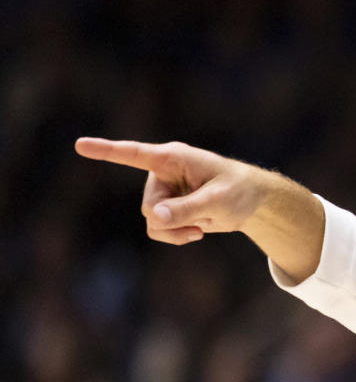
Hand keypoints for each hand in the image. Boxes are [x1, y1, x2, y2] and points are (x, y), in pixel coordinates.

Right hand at [75, 138, 263, 244]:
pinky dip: (175, 236)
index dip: (107, 151)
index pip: (134, 154)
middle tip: (203, 216)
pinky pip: (157, 230)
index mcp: (173, 158)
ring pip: (151, 220)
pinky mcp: (166, 209)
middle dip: (173, 218)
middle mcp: (162, 173)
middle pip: (149, 205)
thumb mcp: (218, 201)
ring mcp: (162, 192)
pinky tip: (197, 233)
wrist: (251, 203)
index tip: (80, 145)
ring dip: (176, 231)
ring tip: (202, 226)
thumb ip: (187, 209)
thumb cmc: (238, 190)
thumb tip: (154, 217)